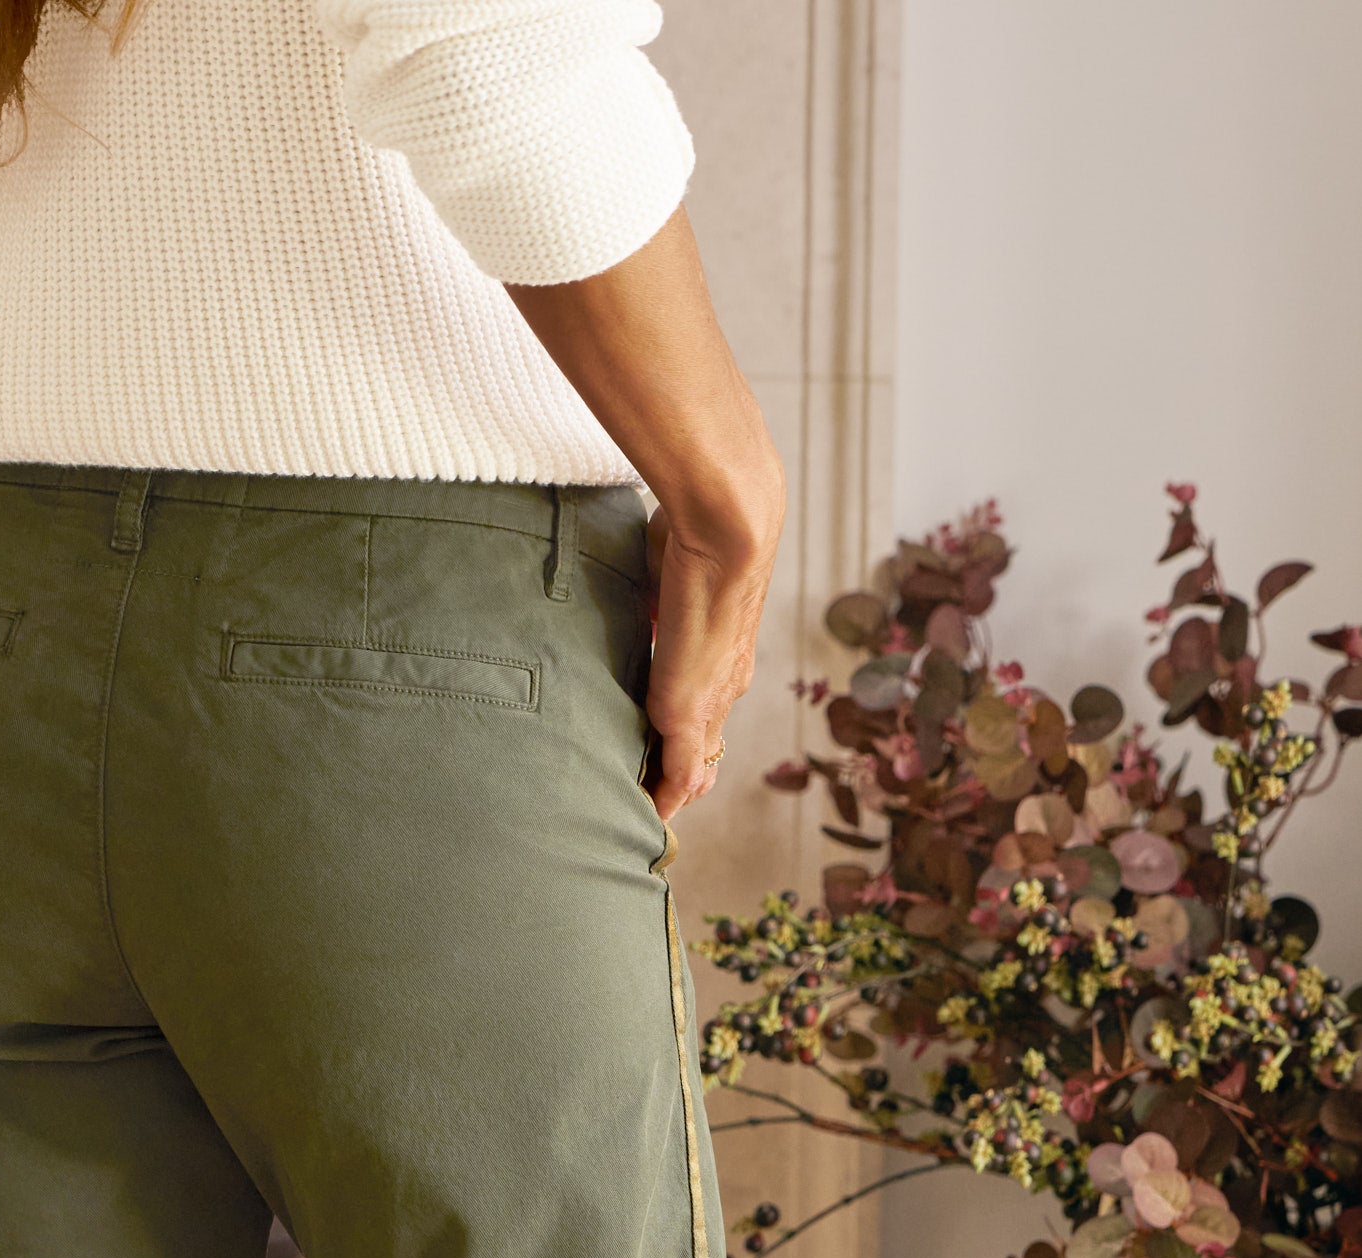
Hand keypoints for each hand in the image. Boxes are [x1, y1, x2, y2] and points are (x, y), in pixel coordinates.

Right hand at [509, 212, 784, 820]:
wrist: (719, 465)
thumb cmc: (685, 428)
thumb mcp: (665, 431)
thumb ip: (649, 413)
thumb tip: (629, 354)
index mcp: (724, 557)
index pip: (709, 626)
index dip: (697, 669)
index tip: (682, 703)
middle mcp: (731, 609)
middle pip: (712, 684)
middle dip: (698, 735)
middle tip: (681, 775)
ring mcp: (721, 644)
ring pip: (704, 718)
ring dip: (687, 762)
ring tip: (670, 799)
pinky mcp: (701, 672)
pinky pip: (686, 734)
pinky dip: (677, 769)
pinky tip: (668, 796)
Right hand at [644, 484, 781, 818]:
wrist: (726, 529)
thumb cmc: (691, 534)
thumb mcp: (663, 571)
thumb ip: (651, 590)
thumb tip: (638, 595)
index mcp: (719, 656)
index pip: (702, 716)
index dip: (681, 744)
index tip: (655, 768)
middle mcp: (724, 684)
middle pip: (704, 749)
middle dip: (679, 779)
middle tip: (649, 805)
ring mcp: (712, 700)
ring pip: (696, 765)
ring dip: (672, 792)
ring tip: (645, 816)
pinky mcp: (691, 710)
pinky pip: (679, 773)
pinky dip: (665, 799)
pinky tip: (650, 818)